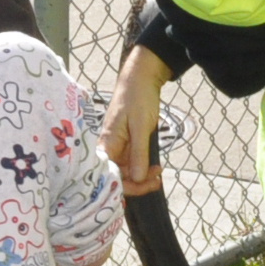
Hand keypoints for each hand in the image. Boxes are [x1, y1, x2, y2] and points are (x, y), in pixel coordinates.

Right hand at [101, 45, 172, 193]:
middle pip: (117, 177)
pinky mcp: (125, 146)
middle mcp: (108, 149)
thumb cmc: (137, 98)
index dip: (124, 186)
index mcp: (106, 144)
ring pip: (125, 172)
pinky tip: (154, 168)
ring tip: (158, 173)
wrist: (141, 80)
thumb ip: (138, 153)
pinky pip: (131, 164)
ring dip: (141, 176)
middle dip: (136, 183)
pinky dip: (142, 168)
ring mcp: (117, 148)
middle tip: (156, 180)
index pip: (109, 175)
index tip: (144, 185)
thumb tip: (136, 178)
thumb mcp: (140, 126)